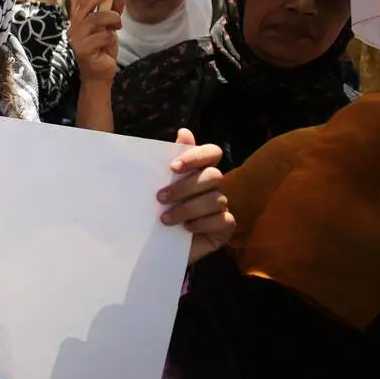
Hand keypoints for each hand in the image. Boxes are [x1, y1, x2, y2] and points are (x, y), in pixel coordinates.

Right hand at [68, 0, 124, 85]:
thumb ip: (113, 12)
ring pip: (96, 18)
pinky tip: (110, 44)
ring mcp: (77, 39)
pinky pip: (102, 35)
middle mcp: (74, 27)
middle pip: (86, 3)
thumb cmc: (103, 50)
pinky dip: (111, 37)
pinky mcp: (83, 50)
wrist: (100, 75)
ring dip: (112, 18)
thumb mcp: (111, 27)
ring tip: (118, 24)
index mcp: (77, 20)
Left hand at [158, 129, 233, 264]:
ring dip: (187, 209)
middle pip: (213, 176)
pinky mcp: (225, 227)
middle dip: (184, 187)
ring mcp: (222, 206)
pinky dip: (202, 224)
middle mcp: (214, 186)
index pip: (212, 152)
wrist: (154, 246)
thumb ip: (170, 160)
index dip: (197, 156)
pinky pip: (222, 220)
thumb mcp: (157, 186)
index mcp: (199, 170)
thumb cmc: (155, 212)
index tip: (173, 167)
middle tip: (160, 197)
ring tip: (165, 219)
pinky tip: (186, 229)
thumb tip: (184, 132)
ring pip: (216, 199)